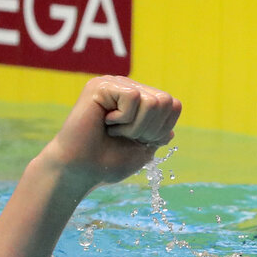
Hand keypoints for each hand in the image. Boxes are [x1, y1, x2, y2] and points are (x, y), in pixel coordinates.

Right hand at [40, 76, 181, 188]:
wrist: (81, 171)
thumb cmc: (109, 161)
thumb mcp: (146, 147)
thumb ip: (162, 128)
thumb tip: (174, 105)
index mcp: (141, 101)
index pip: (174, 106)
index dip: (161, 129)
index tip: (138, 140)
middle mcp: (129, 88)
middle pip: (166, 101)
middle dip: (150, 129)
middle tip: (124, 135)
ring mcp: (115, 84)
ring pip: (152, 101)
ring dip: (135, 126)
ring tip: (114, 130)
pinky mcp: (102, 85)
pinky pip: (133, 97)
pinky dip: (123, 119)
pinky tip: (105, 122)